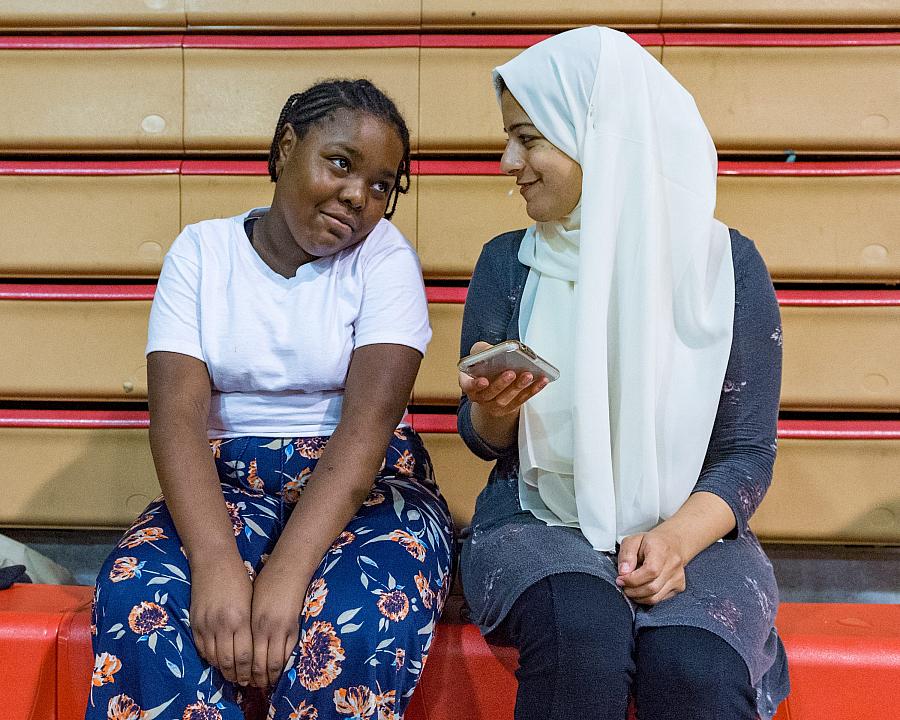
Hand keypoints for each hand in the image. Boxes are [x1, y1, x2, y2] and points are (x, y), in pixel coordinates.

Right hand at [189, 555, 253, 684]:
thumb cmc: (239, 578)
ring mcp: (206, 624)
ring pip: (213, 658)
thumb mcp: (251, 601)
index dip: (249, 671)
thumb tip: (256, 649)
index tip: (254, 677)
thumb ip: (251, 626)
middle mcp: (222, 625)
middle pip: (228, 662)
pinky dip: (209, 658)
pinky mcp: (194, 622)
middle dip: (236, 675)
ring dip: (222, 669)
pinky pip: (201, 649)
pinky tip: (217, 661)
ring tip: (231, 674)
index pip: (245, 656)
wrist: (214, 561)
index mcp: (241, 619)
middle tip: (243, 681)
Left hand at [249, 558, 309, 687]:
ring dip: (270, 676)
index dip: (242, 671)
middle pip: (259, 664)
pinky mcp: (295, 627)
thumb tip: (239, 643)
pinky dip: (284, 665)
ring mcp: (283, 629)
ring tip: (267, 682)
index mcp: (251, 622)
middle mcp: (265, 629)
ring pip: (275, 663)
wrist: (289, 568)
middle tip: (253, 686)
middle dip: (256, 678)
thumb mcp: (250, 603)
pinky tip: (280, 669)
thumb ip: (246, 624)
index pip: (244, 656)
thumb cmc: (266, 582)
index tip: (240, 679)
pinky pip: (289, 653)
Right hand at [459, 341, 548, 416]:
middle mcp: (481, 397)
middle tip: (511, 373)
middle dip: (502, 383)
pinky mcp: (510, 407)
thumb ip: (481, 351)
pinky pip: (522, 399)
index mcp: (469, 384)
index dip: (474, 385)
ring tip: (528, 375)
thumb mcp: (478, 357)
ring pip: (507, 398)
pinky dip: (533, 390)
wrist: (491, 388)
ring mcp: (495, 405)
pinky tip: (541, 380)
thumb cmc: (484, 369)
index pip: (467, 386)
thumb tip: (491, 350)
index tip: (483, 381)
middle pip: (490, 393)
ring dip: (519, 387)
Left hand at [615, 527, 686, 605]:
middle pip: (652, 587)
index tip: (621, 579)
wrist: (672, 543)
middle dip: (632, 590)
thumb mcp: (633, 540)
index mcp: (661, 550)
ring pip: (655, 597)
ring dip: (638, 596)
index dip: (633, 579)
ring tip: (630, 588)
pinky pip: (660, 599)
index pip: (650, 571)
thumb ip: (626, 555)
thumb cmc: (651, 542)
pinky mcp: (679, 586)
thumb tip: (624, 572)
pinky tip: (640, 589)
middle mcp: (673, 565)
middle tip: (623, 584)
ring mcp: (678, 577)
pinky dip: (646, 598)